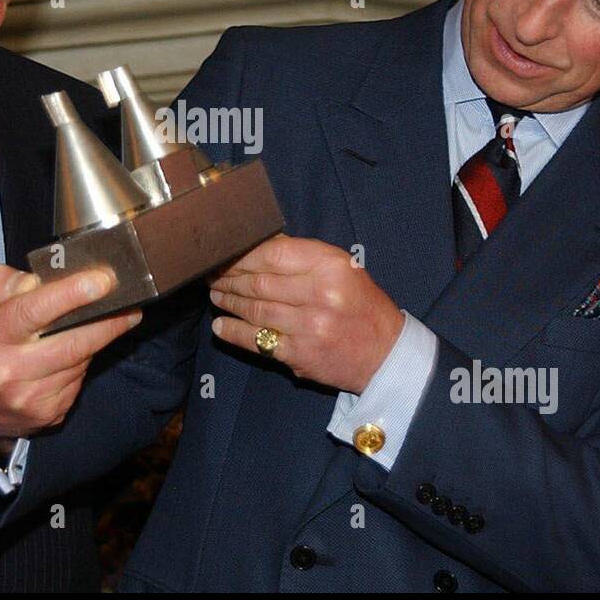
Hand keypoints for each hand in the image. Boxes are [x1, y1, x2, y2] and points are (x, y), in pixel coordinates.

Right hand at [0, 264, 141, 453]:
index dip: (71, 295)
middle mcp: (9, 372)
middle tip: (131, 304)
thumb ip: (0, 282)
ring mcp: (31, 398)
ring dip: (96, 339)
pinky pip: (79, 379)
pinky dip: (83, 361)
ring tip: (106, 320)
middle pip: (72, 343)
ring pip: (80, 361)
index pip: (33, 312)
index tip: (102, 280)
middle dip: (107, 322)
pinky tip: (78, 350)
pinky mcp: (49, 413)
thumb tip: (35, 281)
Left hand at [208, 234, 403, 393]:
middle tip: (213, 275)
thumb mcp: (343, 269)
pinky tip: (221, 325)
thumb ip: (303, 256)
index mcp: (330, 266)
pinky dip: (234, 332)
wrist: (386, 354)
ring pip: (254, 310)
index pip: (272, 254)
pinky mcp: (299, 355)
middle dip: (229, 278)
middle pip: (258, 282)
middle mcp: (319, 294)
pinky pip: (256, 340)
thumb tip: (260, 244)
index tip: (225, 255)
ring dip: (228, 302)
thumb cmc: (362, 306)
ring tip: (216, 295)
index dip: (241, 255)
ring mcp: (308, 327)